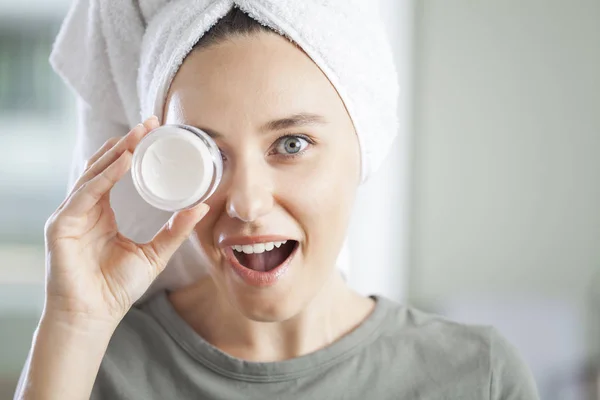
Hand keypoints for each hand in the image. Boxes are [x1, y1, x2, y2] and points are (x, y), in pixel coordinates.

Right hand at [43, 116, 208, 326]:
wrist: (94, 315)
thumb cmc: (118, 286)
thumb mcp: (155, 253)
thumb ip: (176, 230)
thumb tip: (202, 206)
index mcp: (107, 212)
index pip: (120, 173)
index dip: (136, 152)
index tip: (158, 132)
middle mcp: (88, 208)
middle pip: (106, 166)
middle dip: (128, 143)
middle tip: (150, 123)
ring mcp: (73, 214)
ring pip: (94, 173)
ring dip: (117, 152)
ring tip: (139, 135)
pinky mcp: (62, 225)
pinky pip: (84, 194)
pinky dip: (104, 176)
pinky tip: (122, 162)